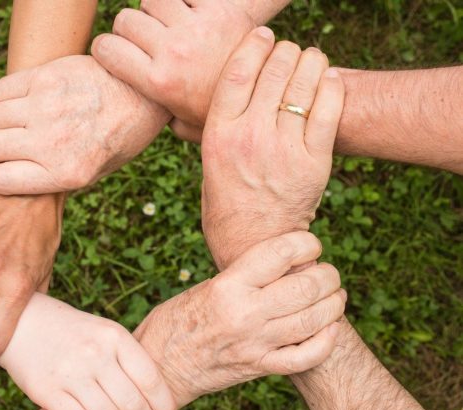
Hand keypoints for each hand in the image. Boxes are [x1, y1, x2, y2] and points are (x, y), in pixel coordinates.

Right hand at [0, 55, 170, 194]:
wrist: (143, 95)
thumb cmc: (118, 138)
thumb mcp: (94, 173)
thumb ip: (53, 179)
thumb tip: (10, 179)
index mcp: (65, 174)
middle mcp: (52, 143)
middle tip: (7, 145)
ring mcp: (46, 107)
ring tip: (16, 122)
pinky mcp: (45, 77)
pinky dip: (1, 98)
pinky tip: (19, 102)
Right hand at [0, 295, 176, 409]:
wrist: (24, 322)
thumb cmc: (73, 333)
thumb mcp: (104, 333)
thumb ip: (127, 359)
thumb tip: (158, 396)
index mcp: (114, 337)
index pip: (150, 379)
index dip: (165, 405)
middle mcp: (95, 353)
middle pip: (133, 404)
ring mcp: (71, 373)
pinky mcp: (47, 391)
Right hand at [21, 232, 344, 409]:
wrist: (159, 367)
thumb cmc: (176, 321)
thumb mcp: (206, 287)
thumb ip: (243, 277)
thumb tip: (284, 262)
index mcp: (227, 286)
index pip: (280, 253)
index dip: (306, 243)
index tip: (311, 243)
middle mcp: (244, 313)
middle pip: (306, 286)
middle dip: (328, 275)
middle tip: (328, 272)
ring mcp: (255, 344)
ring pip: (314, 319)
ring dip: (334, 303)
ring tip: (335, 295)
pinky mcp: (259, 367)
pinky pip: (306, 356)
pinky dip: (326, 341)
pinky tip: (329, 328)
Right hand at [91, 0, 254, 141]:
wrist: (268, 90)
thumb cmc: (220, 111)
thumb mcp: (183, 125)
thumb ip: (156, 115)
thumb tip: (135, 111)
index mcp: (158, 82)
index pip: (106, 48)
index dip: (105, 48)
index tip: (114, 52)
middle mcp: (173, 52)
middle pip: (126, 19)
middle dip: (130, 29)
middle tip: (146, 41)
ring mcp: (195, 28)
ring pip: (151, 0)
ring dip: (156, 10)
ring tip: (168, 25)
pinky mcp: (218, 9)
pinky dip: (183, 2)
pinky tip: (190, 16)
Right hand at [200, 29, 344, 268]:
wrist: (253, 244)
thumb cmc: (226, 203)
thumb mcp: (207, 163)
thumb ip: (211, 129)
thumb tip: (212, 96)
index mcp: (218, 135)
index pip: (237, 72)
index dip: (253, 45)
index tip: (263, 35)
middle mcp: (250, 137)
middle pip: (274, 70)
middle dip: (285, 51)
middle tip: (289, 50)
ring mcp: (284, 149)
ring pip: (303, 84)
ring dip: (311, 62)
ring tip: (312, 59)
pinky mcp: (313, 162)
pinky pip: (329, 110)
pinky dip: (332, 86)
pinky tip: (329, 78)